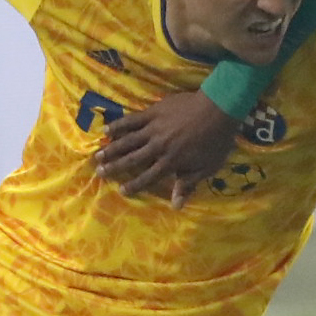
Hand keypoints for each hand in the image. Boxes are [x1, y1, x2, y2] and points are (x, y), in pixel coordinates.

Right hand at [95, 90, 242, 208]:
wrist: (218, 110)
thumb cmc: (215, 141)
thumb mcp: (206, 167)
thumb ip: (188, 185)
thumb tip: (176, 205)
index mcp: (170, 162)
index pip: (148, 177)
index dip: (134, 185)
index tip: (121, 191)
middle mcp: (158, 147)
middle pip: (132, 159)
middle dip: (115, 167)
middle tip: (100, 172)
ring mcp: (154, 129)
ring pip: (128, 141)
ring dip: (112, 149)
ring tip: (97, 155)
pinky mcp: (153, 112)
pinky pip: (132, 120)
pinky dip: (119, 125)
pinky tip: (107, 129)